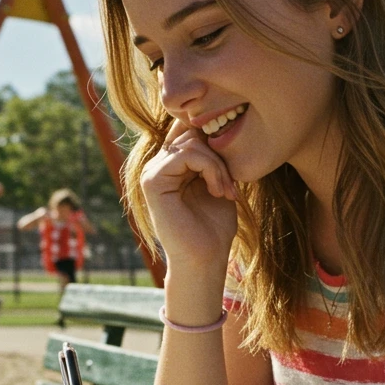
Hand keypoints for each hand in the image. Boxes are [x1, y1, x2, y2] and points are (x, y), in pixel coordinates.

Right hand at [140, 120, 237, 270]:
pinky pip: (185, 154)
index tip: (233, 171)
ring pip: (191, 142)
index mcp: (171, 165)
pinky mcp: (152, 181)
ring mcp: (152, 172)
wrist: (204, 259)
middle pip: (191, 132)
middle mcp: (158, 165)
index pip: (190, 129)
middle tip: (232, 185)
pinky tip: (217, 190)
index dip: (215, 141)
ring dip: (218, 165)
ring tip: (226, 191)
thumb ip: (213, 156)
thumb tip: (218, 124)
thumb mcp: (219, 182)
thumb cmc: (214, 227)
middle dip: (219, 154)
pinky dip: (210, 168)